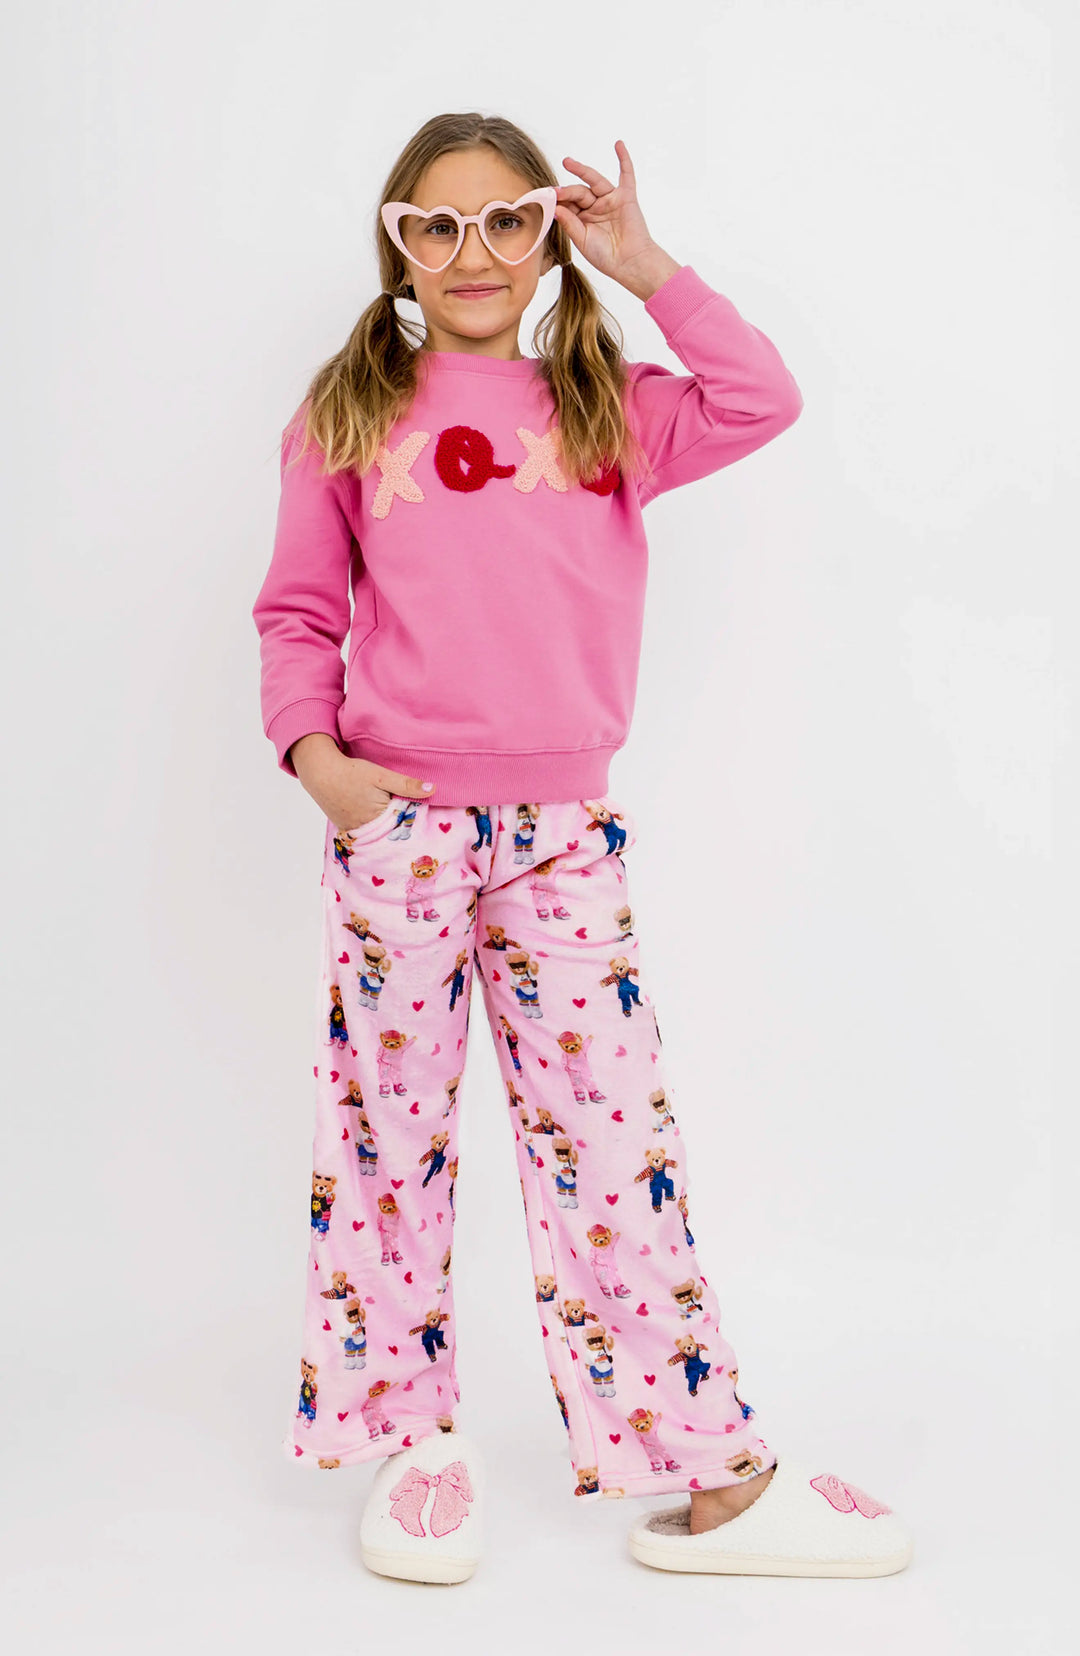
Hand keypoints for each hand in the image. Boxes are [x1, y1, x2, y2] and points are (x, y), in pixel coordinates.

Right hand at [289, 736, 431, 829]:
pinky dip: (373, 825)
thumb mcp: (381, 775)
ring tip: (394, 815)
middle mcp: (367, 831)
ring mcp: (355, 831)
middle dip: (402, 824)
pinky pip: (366, 830)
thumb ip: (406, 784)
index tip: (425, 813)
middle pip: (392, 830)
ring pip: (379, 831)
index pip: (405, 824)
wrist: (320, 772)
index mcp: (379, 820)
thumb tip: (433, 790)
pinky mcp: (346, 828)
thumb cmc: (351, 773)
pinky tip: (376, 815)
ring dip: (388, 825)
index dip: (414, 818)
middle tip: (410, 815)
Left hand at [555, 140, 680, 298]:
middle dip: (567, 192)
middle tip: (555, 191)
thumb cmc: (606, 256)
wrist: (630, 263)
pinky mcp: (626, 197)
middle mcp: (596, 206)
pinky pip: (626, 175)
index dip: (558, 200)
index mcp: (583, 218)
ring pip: (594, 181)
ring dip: (581, 170)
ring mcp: (611, 200)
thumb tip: (555, 207)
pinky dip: (624, 159)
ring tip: (567, 162)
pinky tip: (618, 144)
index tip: (546, 197)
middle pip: (579, 192)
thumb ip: (569, 222)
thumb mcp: (582, 239)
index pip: (569, 203)